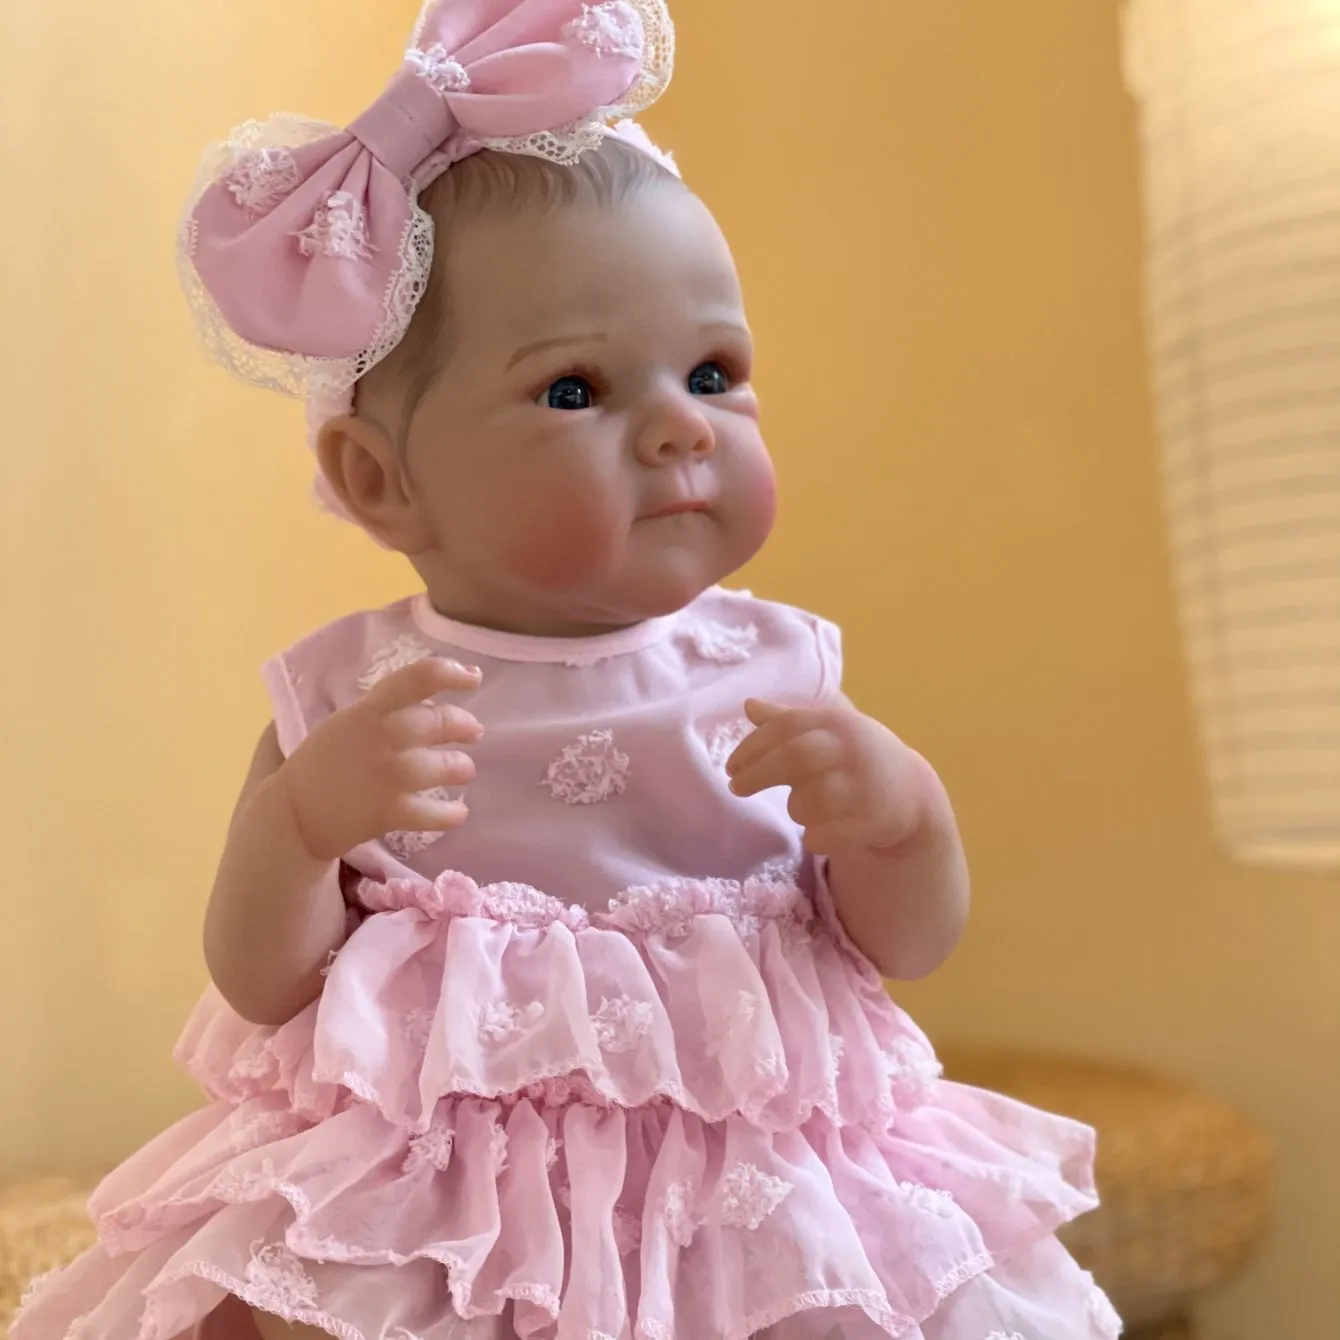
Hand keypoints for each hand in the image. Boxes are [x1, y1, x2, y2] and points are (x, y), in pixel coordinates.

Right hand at [275, 657, 483, 861]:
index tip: (472, 677)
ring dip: (462, 768)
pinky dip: (453, 814)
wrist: (294, 813)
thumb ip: (384, 708)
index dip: (451, 673)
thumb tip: (428, 697)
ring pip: (447, 767)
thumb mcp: (348, 721)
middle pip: (441, 722)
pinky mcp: (390, 813)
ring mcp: (389, 776)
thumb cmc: (323, 761)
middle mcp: (383, 737)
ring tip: (464, 771)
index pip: (417, 678)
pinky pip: (436, 813)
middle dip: (464, 726)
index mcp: (369, 709)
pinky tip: (458, 812)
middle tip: (473, 732)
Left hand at [726, 698, 927, 854]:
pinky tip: (818, 833)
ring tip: (805, 808)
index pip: (787, 726)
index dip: (753, 745)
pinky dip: (814, 837)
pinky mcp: (873, 821)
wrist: (910, 793)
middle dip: (758, 773)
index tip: (730, 765)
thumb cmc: (856, 758)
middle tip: (735, 787)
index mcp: (838, 722)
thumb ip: (788, 721)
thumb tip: (748, 704)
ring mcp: (865, 786)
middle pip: (795, 757)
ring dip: (797, 808)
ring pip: (809, 801)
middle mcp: (853, 749)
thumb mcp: (829, 732)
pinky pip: (825, 836)